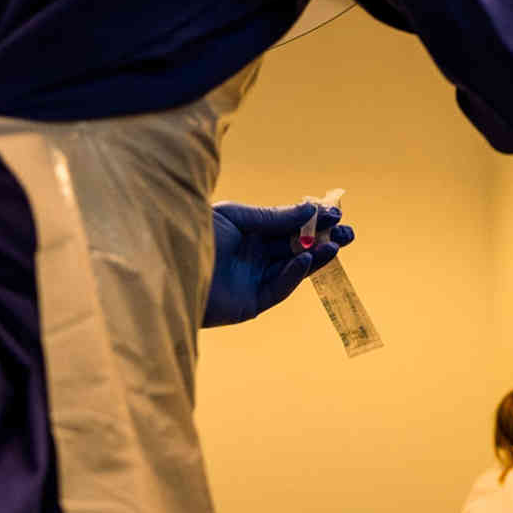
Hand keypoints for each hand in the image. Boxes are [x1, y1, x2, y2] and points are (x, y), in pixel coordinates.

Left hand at [202, 201, 355, 326]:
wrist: (165, 267)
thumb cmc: (193, 233)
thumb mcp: (236, 217)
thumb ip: (273, 216)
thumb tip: (309, 210)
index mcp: (247, 232)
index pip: (287, 226)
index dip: (311, 220)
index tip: (335, 212)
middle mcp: (252, 256)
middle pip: (296, 248)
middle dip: (322, 239)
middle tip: (347, 233)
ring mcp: (252, 280)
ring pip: (293, 268)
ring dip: (316, 256)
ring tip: (336, 244)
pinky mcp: (251, 303)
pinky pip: (279, 287)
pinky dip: (294, 274)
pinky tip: (305, 259)